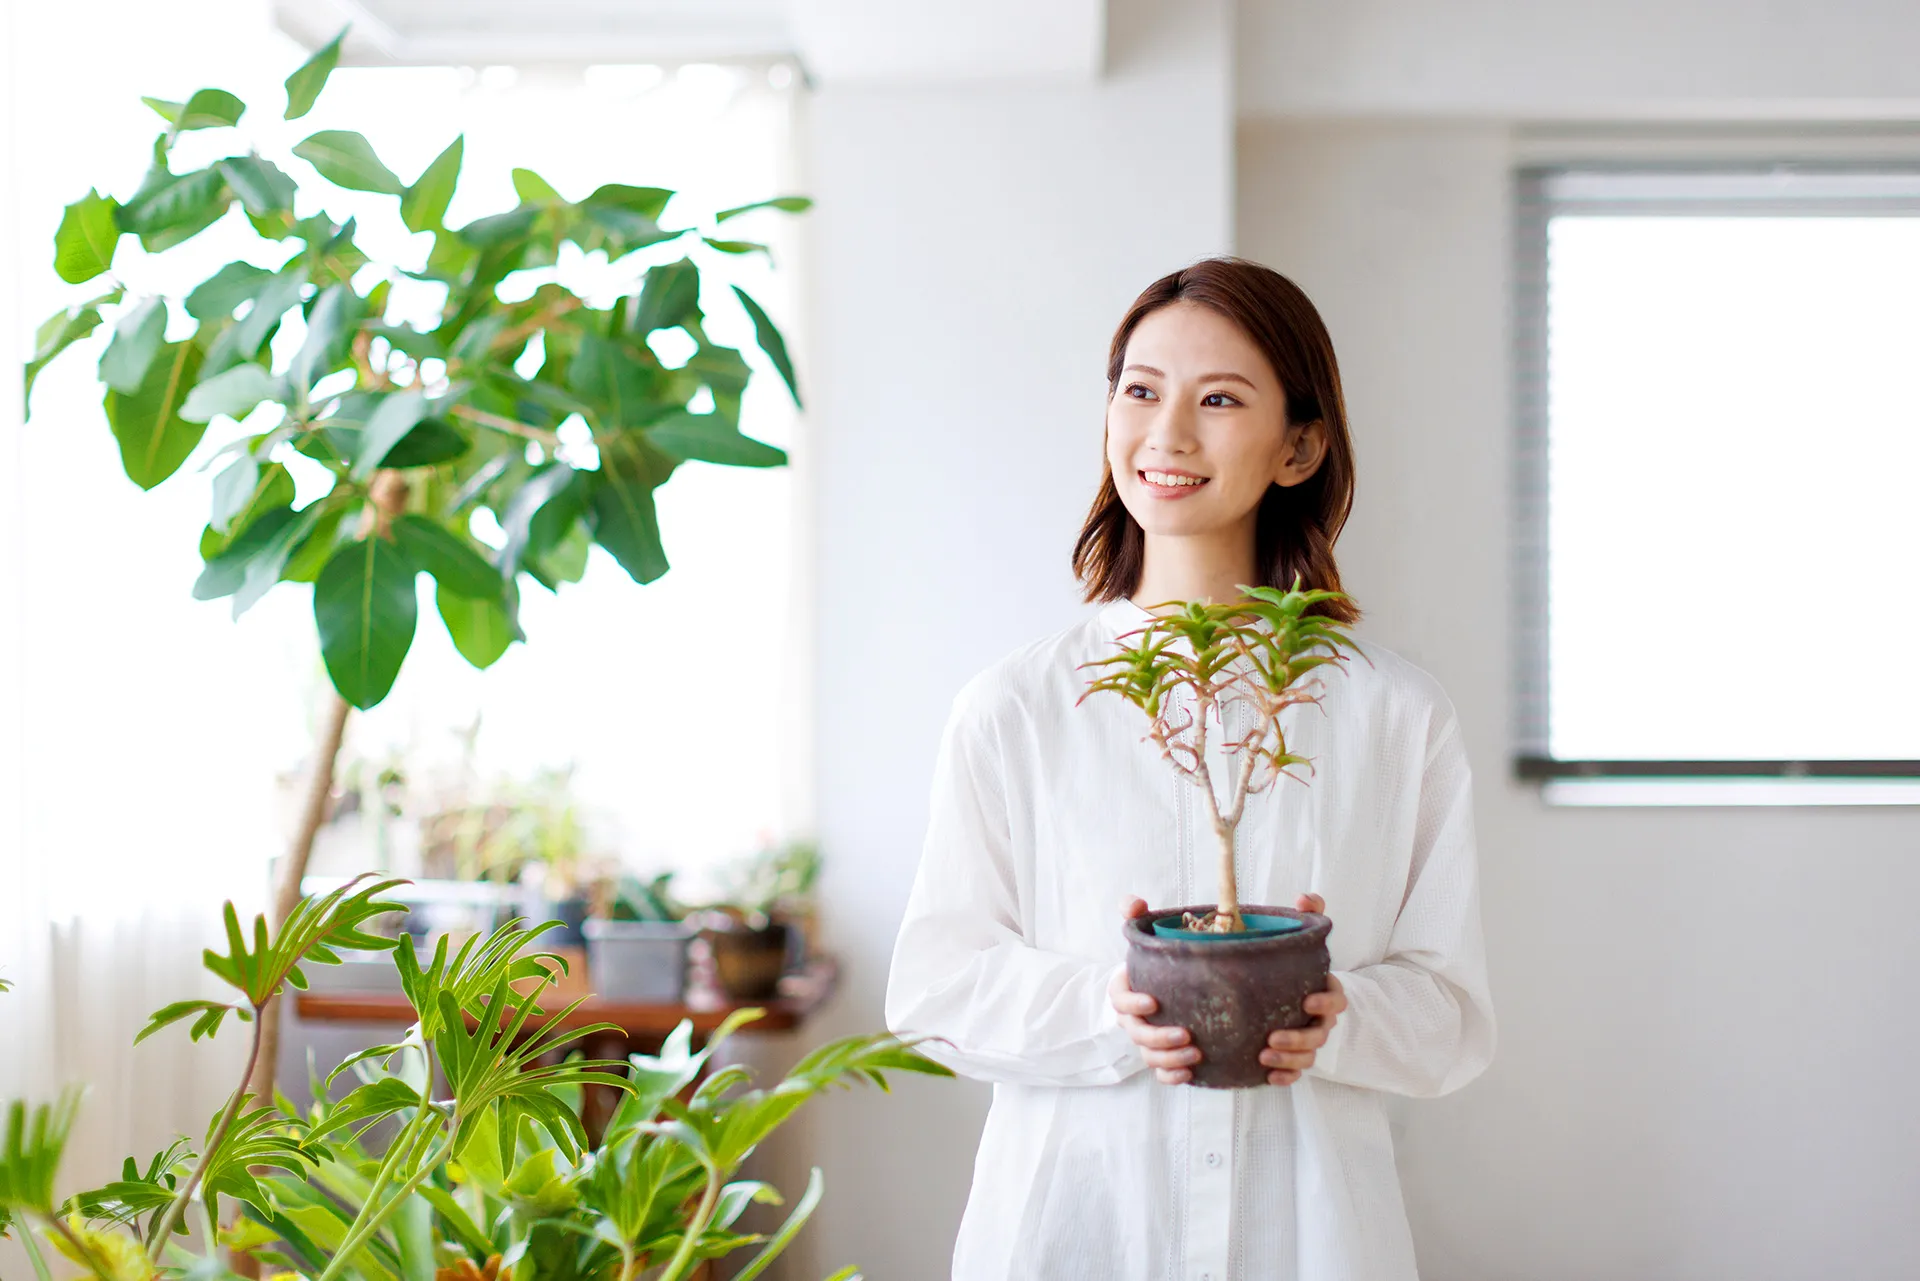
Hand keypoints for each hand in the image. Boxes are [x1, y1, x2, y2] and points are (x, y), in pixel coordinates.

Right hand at [1110, 896, 1199, 1083]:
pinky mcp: (1163, 1056)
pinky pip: (1161, 1073)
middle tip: (1186, 1035)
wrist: (1164, 987)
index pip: (1119, 1000)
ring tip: (1195, 1054)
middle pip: (1136, 1034)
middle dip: (1158, 1038)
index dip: (1132, 1004)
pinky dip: (1171, 1077)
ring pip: (1149, 1057)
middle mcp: (1133, 1019)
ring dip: (1169, 1059)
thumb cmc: (1155, 961)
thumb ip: (1135, 916)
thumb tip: (1133, 902)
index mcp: (1126, 991)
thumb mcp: (1144, 935)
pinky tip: (1190, 1075)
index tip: (1153, 1001)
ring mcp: (1147, 1040)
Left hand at [1260, 892, 1346, 1085]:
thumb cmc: (1296, 966)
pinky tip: (1267, 1078)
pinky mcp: (1294, 1057)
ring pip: (1308, 1057)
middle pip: (1320, 1034)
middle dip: (1299, 1039)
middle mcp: (1321, 1019)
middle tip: (1273, 1038)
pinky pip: (1295, 1073)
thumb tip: (1305, 898)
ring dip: (1289, 1060)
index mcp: (1325, 991)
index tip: (1308, 999)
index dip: (1327, 1001)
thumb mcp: (1304, 939)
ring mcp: (1309, 1040)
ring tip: (1263, 1058)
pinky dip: (1285, 1078)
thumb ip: (1309, 916)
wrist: (1293, 993)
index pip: (1337, 998)